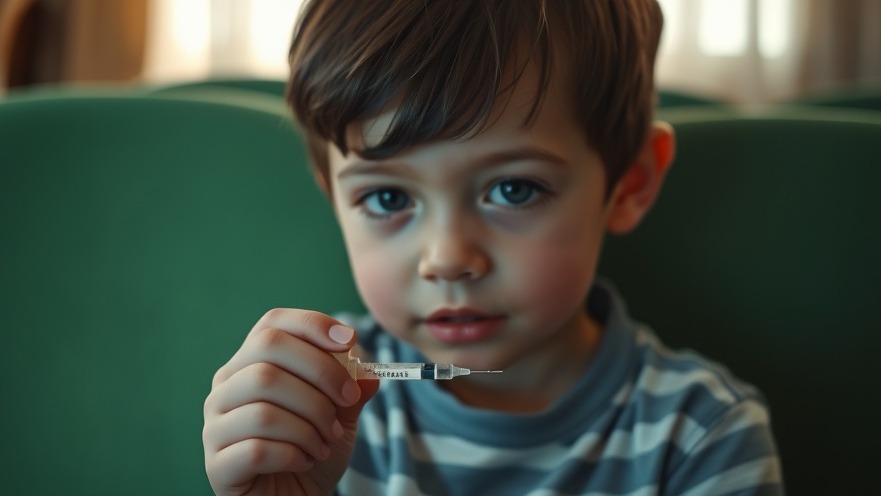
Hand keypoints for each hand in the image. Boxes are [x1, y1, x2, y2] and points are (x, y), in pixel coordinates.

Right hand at [203, 309, 379, 495]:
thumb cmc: (311, 450)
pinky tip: (304, 460)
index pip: (272, 324)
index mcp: (250, 363)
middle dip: (321, 374)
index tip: (350, 341)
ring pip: (264, 405)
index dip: (312, 325)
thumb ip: (351, 391)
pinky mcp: (216, 464)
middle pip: (267, 353)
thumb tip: (368, 375)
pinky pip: (256, 449)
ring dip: (310, 423)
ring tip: (326, 441)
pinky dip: (293, 454)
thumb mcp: (340, 415)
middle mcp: (226, 387)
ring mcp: (215, 425)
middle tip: (347, 401)